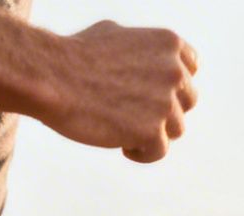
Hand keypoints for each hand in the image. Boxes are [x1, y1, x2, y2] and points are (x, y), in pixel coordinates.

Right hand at [42, 22, 197, 162]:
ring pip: (175, 129)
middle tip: (134, 116)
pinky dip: (142, 153)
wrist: (53, 78)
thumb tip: (138, 58)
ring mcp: (166, 102)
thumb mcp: (113, 34)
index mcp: (169, 44)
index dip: (171, 86)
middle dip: (164, 111)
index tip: (152, 96)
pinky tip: (122, 147)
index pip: (190, 69)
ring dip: (152, 132)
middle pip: (186, 102)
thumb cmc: (74, 55)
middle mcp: (174, 71)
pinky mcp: (152, 130)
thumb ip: (138, 47)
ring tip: (122, 132)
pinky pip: (158, 151)